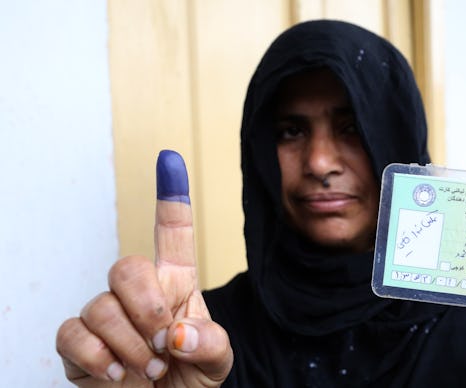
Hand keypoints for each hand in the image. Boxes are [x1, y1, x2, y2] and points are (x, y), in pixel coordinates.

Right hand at [56, 150, 232, 385]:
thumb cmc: (190, 380)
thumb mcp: (216, 362)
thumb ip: (209, 343)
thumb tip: (176, 332)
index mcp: (177, 286)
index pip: (173, 235)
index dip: (172, 198)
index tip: (170, 159)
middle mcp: (138, 294)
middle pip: (126, 266)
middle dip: (147, 307)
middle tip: (164, 344)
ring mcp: (105, 317)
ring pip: (101, 306)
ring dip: (130, 347)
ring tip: (149, 371)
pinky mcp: (78, 344)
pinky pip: (72, 334)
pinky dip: (96, 358)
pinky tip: (116, 375)